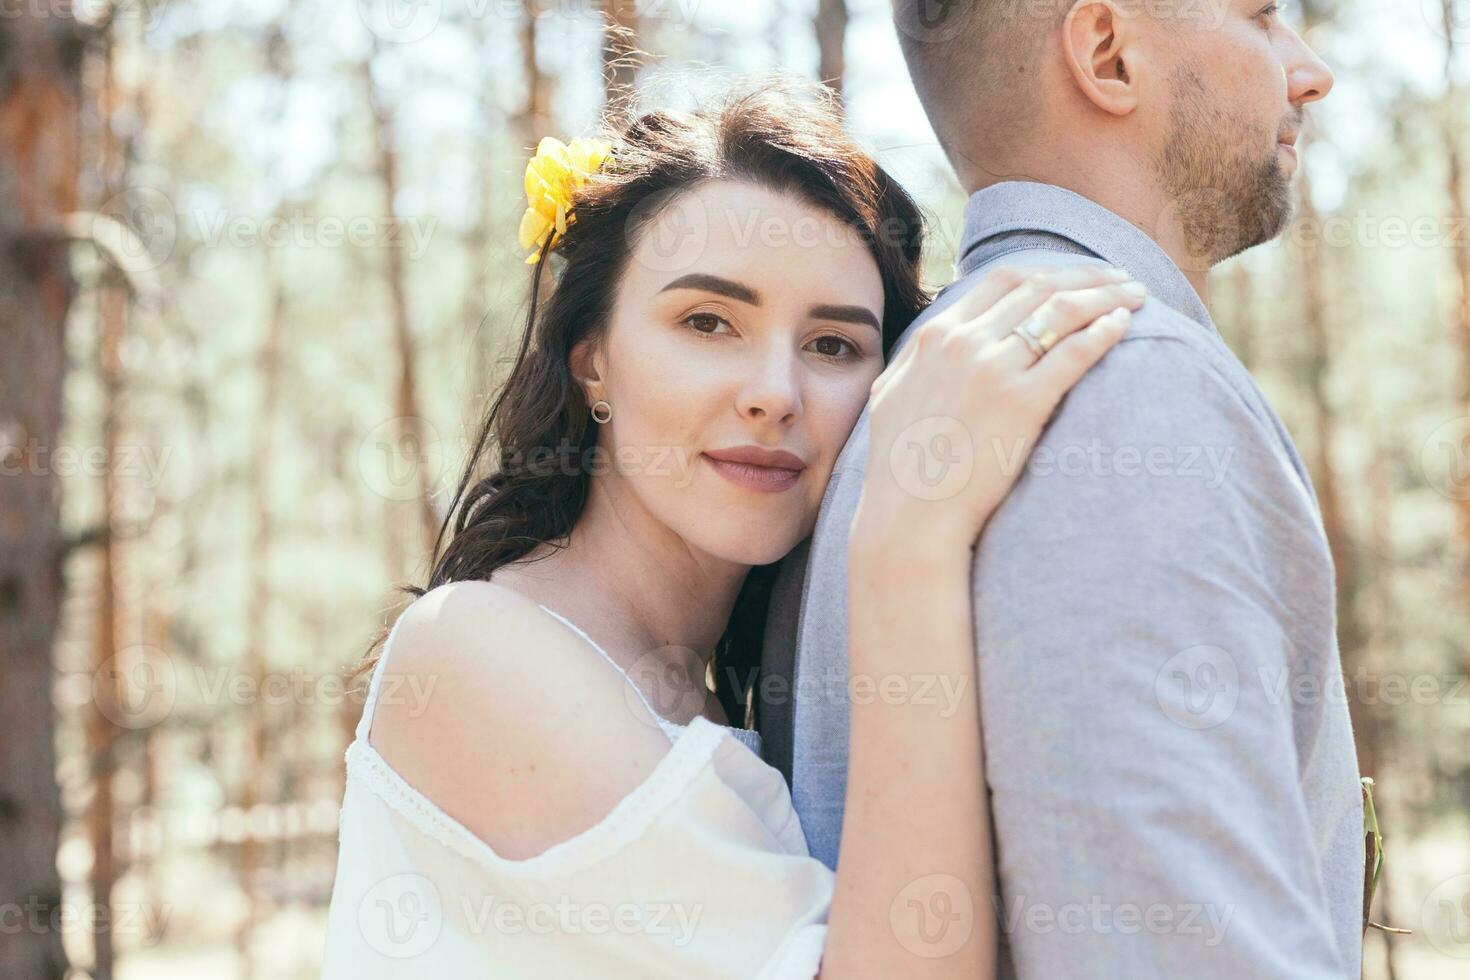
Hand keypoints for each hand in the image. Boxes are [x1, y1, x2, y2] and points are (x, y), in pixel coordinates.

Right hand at [856, 264, 1145, 547]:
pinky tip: (1123, 325)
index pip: (1003, 280)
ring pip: (1062, 310)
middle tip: (1121, 278)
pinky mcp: (1022, 403)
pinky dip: (1103, 331)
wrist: (910, 514)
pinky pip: (1074, 352)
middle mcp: (964, 342)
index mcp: (934, 335)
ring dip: (1106, 295)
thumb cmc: (900, 465)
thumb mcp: (893, 393)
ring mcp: (993, 370)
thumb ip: (917, 358)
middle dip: (1088, 276)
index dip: (1049, 271)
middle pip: (1040, 286)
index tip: (1079, 276)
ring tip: (1136, 295)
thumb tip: (935, 339)